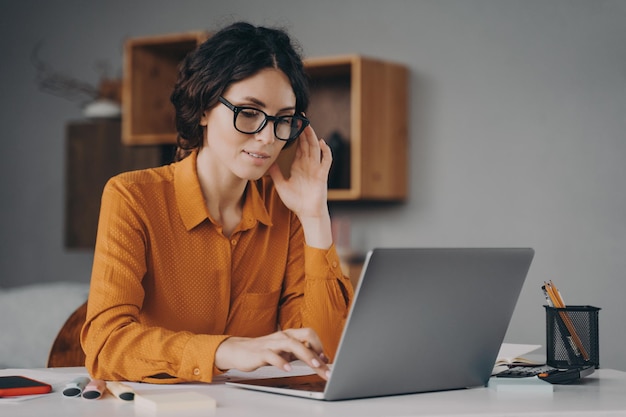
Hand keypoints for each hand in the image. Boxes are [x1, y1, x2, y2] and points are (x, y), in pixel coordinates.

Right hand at [214, 328, 330, 379]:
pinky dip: (281, 362)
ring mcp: (272, 343)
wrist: (239, 350)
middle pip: (305, 335)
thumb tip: (321, 359)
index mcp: (290, 335)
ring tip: (314, 365)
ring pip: (292, 344)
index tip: (326, 360)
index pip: (310, 334)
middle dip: (318, 349)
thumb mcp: (285, 351)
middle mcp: (283, 336)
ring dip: (306, 354)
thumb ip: (301, 353)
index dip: (320, 345)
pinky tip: (287, 369)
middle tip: (325, 365)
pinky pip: (272, 355)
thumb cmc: (264, 350)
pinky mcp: (261, 352)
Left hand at [268, 125, 331, 218]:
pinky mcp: (322, 175)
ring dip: (312, 136)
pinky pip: (326, 161)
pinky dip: (325, 151)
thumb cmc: (296, 201)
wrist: (307, 213)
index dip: (296, 135)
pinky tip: (322, 142)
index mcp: (299, 165)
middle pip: (307, 143)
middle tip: (299, 117)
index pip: (299, 146)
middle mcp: (308, 164)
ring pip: (315, 148)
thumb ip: (275, 173)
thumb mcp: (281, 184)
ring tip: (308, 125)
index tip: (291, 123)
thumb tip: (267, 162)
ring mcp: (316, 168)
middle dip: (304, 130)